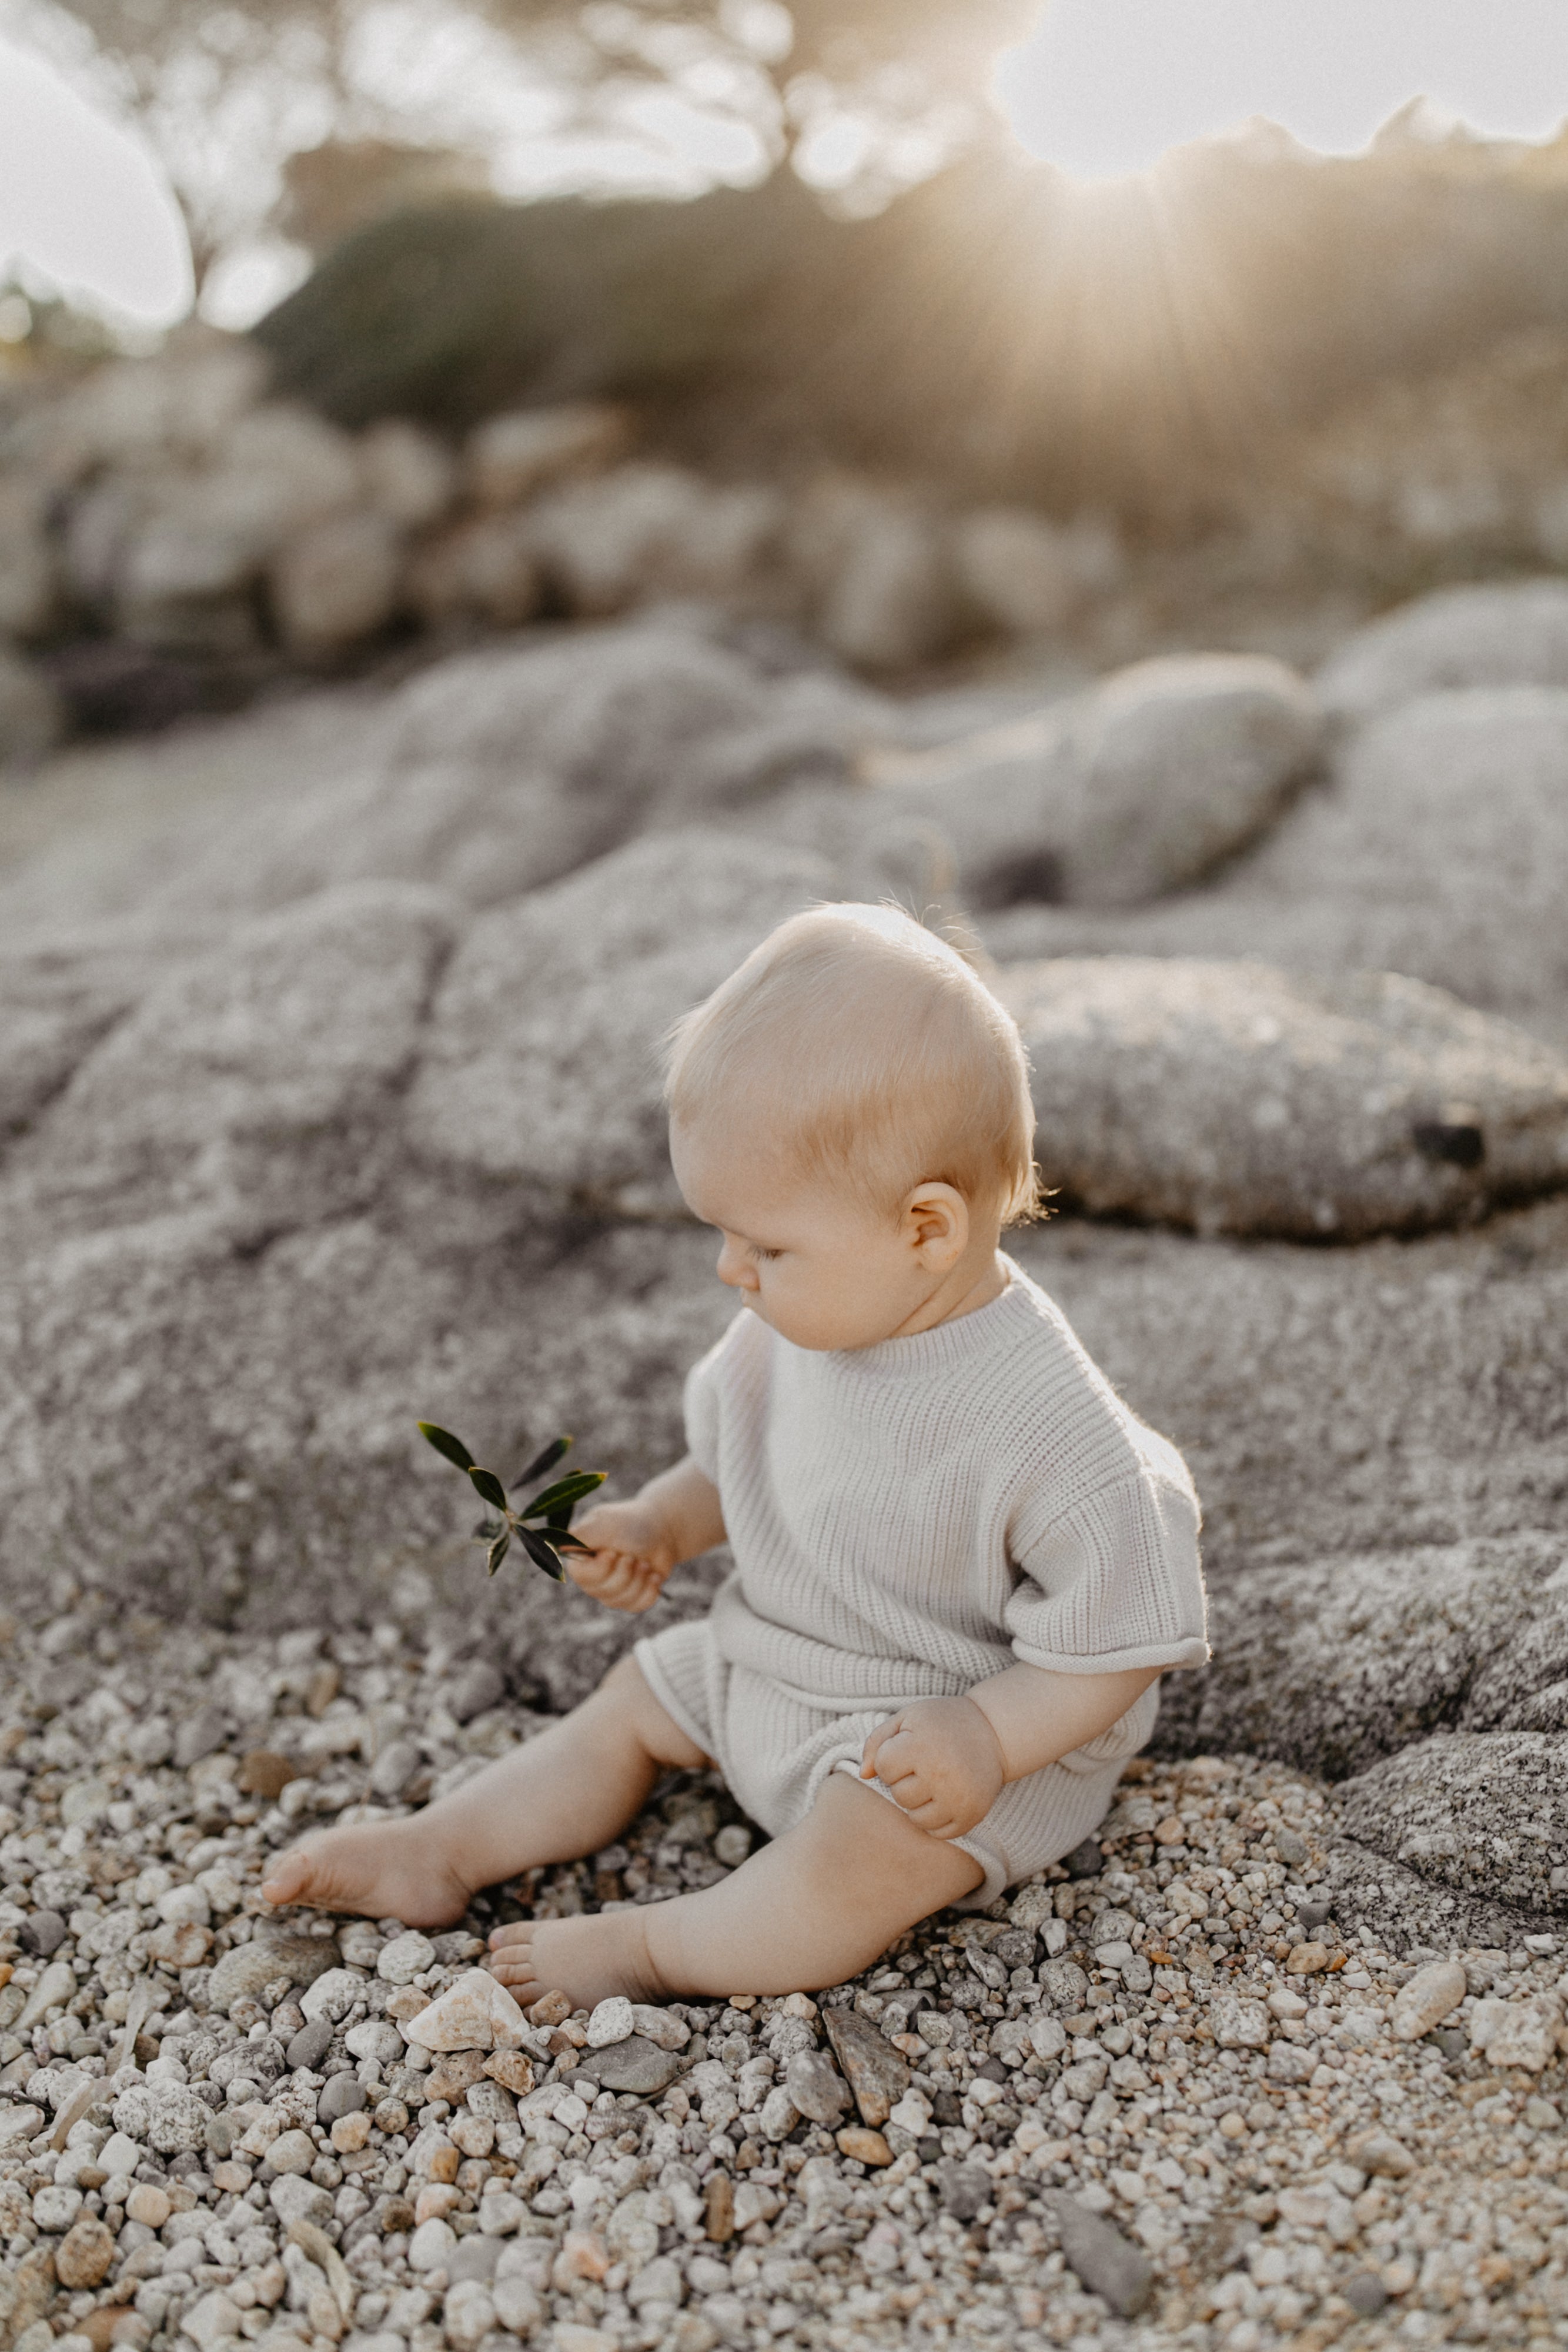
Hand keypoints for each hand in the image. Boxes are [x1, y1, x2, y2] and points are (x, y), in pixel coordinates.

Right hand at [565, 1496, 677, 1614]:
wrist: (660, 1529)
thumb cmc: (629, 1522)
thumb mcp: (604, 1523)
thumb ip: (580, 1535)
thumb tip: (556, 1547)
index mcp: (581, 1559)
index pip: (583, 1577)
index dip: (601, 1568)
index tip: (613, 1552)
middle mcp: (592, 1579)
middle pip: (605, 1592)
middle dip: (625, 1571)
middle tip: (631, 1555)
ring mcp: (611, 1592)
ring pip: (622, 1600)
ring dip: (639, 1577)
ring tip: (643, 1561)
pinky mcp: (631, 1599)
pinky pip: (638, 1605)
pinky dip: (651, 1588)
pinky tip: (653, 1574)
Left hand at [860, 1697, 1005, 1839]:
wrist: (994, 1732)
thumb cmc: (943, 1723)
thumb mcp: (907, 1718)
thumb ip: (877, 1742)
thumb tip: (863, 1775)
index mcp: (922, 1746)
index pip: (884, 1768)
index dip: (892, 1757)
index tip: (910, 1747)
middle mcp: (940, 1774)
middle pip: (899, 1795)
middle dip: (905, 1780)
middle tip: (925, 1763)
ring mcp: (957, 1799)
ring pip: (915, 1818)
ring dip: (918, 1803)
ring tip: (934, 1781)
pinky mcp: (971, 1816)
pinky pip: (937, 1833)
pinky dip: (935, 1819)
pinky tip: (944, 1797)